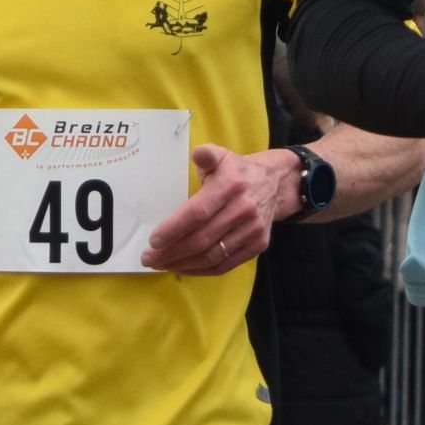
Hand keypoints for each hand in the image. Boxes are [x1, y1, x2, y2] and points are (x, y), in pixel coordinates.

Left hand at [144, 144, 294, 274]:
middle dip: (171, 252)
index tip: (153, 240)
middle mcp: (243, 210)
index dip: (174, 229)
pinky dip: (202, 271)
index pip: (198, 213)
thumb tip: (197, 154)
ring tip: (161, 264)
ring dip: (183, 264)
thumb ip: (207, 155)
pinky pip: (226, 265)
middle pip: (202, 239)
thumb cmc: (237, 171)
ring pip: (213, 255)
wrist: (275, 184)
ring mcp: (252, 230)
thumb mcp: (222, 156)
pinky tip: (183, 268)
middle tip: (149, 258)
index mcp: (230, 186)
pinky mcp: (258, 245)